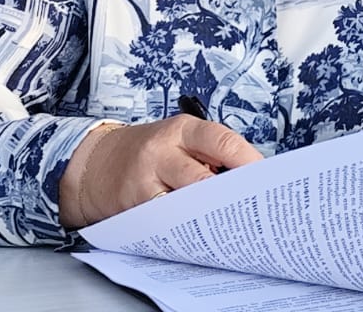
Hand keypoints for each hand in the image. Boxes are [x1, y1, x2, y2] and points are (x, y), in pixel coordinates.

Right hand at [59, 115, 263, 228]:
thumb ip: (208, 152)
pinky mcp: (133, 208)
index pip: (222, 140)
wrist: (95, 164)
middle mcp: (162, 151)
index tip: (267, 177)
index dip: (248, 159)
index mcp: (182, 129)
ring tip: (231, 223)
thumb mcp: (178, 138)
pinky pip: (165, 223)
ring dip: (209, 216)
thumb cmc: (150, 151)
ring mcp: (145, 180)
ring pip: (184, 204)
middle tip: (252, 207)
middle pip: (203, 177)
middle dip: (229, 195)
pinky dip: (185, 229)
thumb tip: (249, 178)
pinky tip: (200, 234)